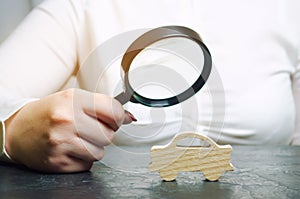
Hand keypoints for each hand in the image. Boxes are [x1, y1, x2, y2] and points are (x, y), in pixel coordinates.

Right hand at [4, 89, 134, 172]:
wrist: (18, 131)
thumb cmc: (49, 113)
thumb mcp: (73, 99)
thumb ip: (102, 106)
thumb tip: (130, 117)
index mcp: (72, 100)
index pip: (114, 110)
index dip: (120, 116)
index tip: (116, 118)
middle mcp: (66, 120)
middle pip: (109, 135)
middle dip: (104, 133)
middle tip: (90, 128)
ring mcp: (61, 143)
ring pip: (100, 152)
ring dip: (94, 147)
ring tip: (78, 139)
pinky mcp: (58, 162)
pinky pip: (88, 165)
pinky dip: (83, 159)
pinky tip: (70, 149)